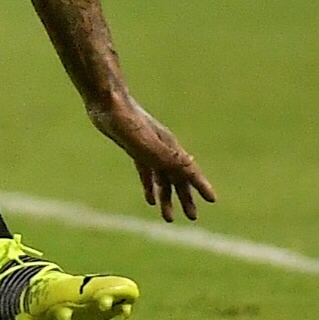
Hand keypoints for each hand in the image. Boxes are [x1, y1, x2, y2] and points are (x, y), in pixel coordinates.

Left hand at [89, 96, 215, 221]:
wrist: (105, 101)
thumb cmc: (125, 119)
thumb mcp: (145, 141)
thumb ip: (165, 155)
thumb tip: (190, 166)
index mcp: (169, 145)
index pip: (189, 169)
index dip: (200, 185)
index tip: (212, 200)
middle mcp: (163, 147)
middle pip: (178, 177)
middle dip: (186, 197)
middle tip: (192, 217)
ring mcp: (149, 147)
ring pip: (162, 177)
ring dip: (167, 197)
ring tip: (169, 218)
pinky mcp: (134, 147)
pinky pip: (147, 171)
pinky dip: (150, 186)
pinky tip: (151, 200)